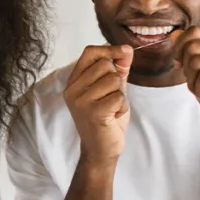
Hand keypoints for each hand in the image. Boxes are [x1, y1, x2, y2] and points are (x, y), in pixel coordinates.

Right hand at [63, 45, 133, 165]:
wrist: (101, 150)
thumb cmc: (106, 118)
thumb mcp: (111, 89)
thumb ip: (118, 68)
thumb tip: (126, 49)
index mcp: (73, 82)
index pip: (89, 52)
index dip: (110, 50)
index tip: (124, 53)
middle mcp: (72, 90)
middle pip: (105, 65)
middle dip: (117, 80)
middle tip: (110, 98)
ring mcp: (81, 101)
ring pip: (114, 80)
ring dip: (120, 95)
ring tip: (112, 108)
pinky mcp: (93, 112)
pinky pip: (119, 96)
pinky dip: (122, 107)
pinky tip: (113, 117)